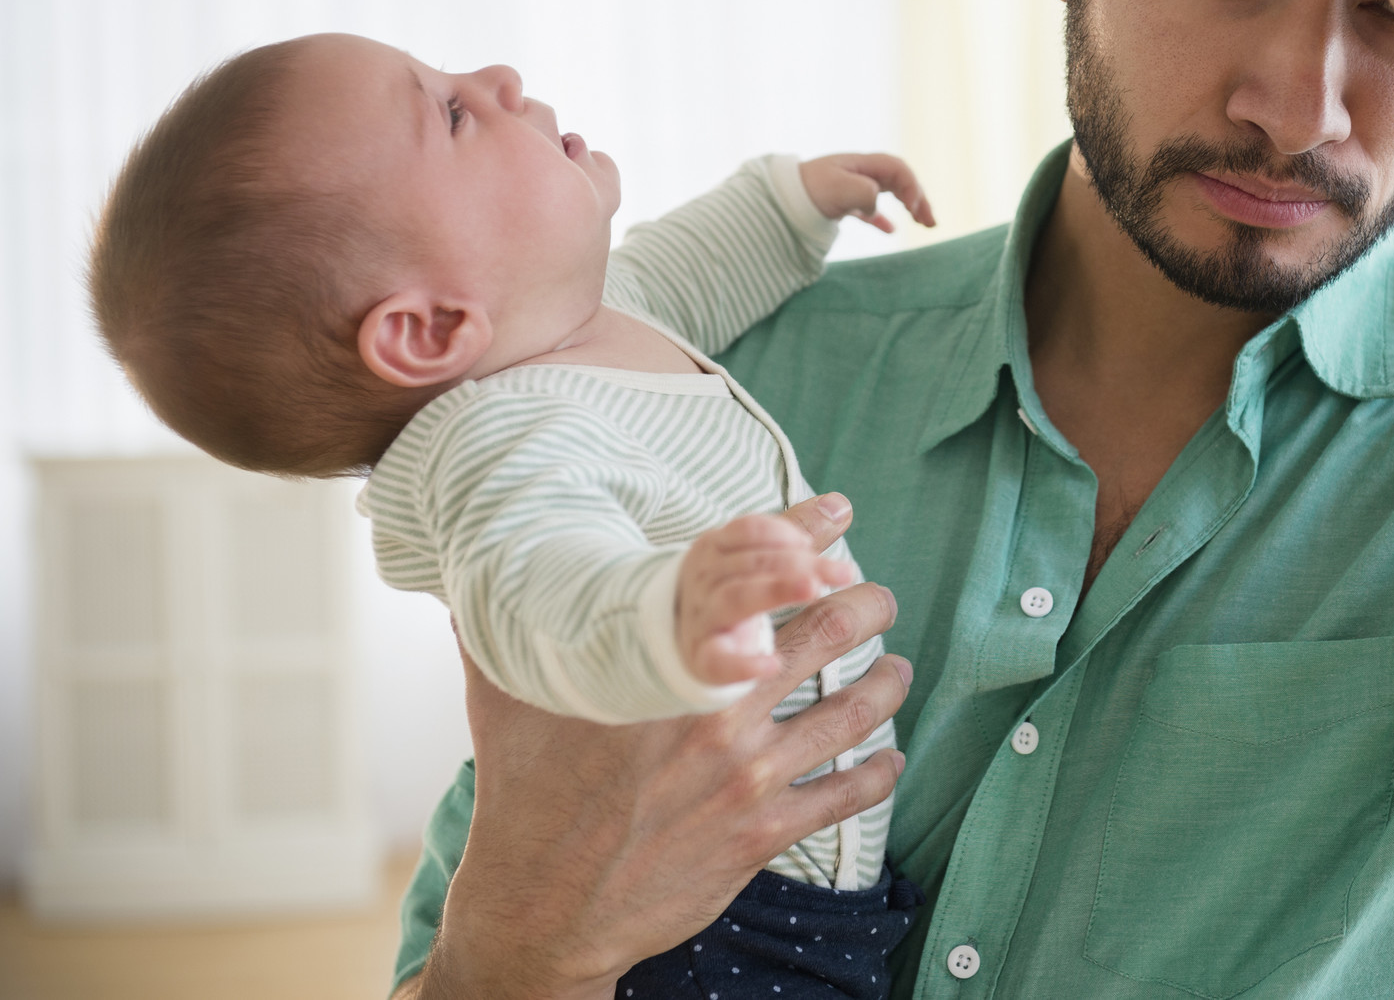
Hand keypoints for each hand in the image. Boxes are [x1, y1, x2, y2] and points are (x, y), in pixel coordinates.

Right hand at [417, 497, 910, 999]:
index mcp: (664, 667)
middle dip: (863, 605)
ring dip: (885, 683)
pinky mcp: (761, 833)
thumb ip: (500, 634)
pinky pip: (844, 795)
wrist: (541, 910)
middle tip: (877, 596)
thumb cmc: (524, 797)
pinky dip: (878, 772)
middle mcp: (716, 713)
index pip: (748, 579)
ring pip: (849, 713)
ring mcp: (746, 776)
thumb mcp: (506, 701)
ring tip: (895, 666)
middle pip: (822, 635)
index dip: (802, 536)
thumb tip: (466, 583)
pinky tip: (890, 757)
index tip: (836, 515)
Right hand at [675, 494, 859, 685]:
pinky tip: (773, 665)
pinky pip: (717, 661)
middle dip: (798, 563)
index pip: (747, 531)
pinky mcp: (703, 660)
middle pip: (751, 564)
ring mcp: (702, 619)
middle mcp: (705, 580)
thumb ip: (797, 531)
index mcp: (715, 548)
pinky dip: (742, 664)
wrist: (673, 639)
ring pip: (735, 599)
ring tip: (813, 588)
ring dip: (775, 590)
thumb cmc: (726, 589)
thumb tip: (840, 504)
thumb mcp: (755, 556)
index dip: (781, 534)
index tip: (810, 544)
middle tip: (843, 571)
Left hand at [799, 153, 937, 232]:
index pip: (898, 169)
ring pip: (889, 193)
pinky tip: (892, 231)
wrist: (778, 199)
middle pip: (899, 180)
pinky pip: (870, 208)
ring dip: (909, 206)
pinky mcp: (842, 203)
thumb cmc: (807, 191)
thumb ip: (865, 193)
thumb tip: (876, 206)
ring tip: (924, 224)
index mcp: (861, 164)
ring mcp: (851, 186)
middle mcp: (859, 172)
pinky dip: (883, 219)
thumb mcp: (839, 189)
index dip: (912, 187)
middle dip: (919, 198)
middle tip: (930, 222)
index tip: (914, 210)